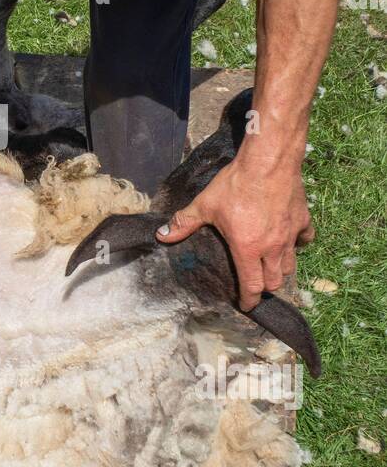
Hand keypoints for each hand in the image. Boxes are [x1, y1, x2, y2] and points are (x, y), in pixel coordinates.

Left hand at [156, 151, 313, 311]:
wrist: (268, 161)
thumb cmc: (236, 184)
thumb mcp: (205, 204)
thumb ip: (184, 223)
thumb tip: (161, 235)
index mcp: (248, 249)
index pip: (252, 286)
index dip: (249, 300)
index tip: (246, 305)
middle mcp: (272, 247)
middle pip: (274, 281)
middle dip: (264, 288)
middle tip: (254, 284)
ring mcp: (290, 235)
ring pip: (290, 265)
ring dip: (280, 270)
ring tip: (270, 268)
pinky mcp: (302, 220)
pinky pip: (304, 240)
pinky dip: (297, 244)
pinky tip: (289, 240)